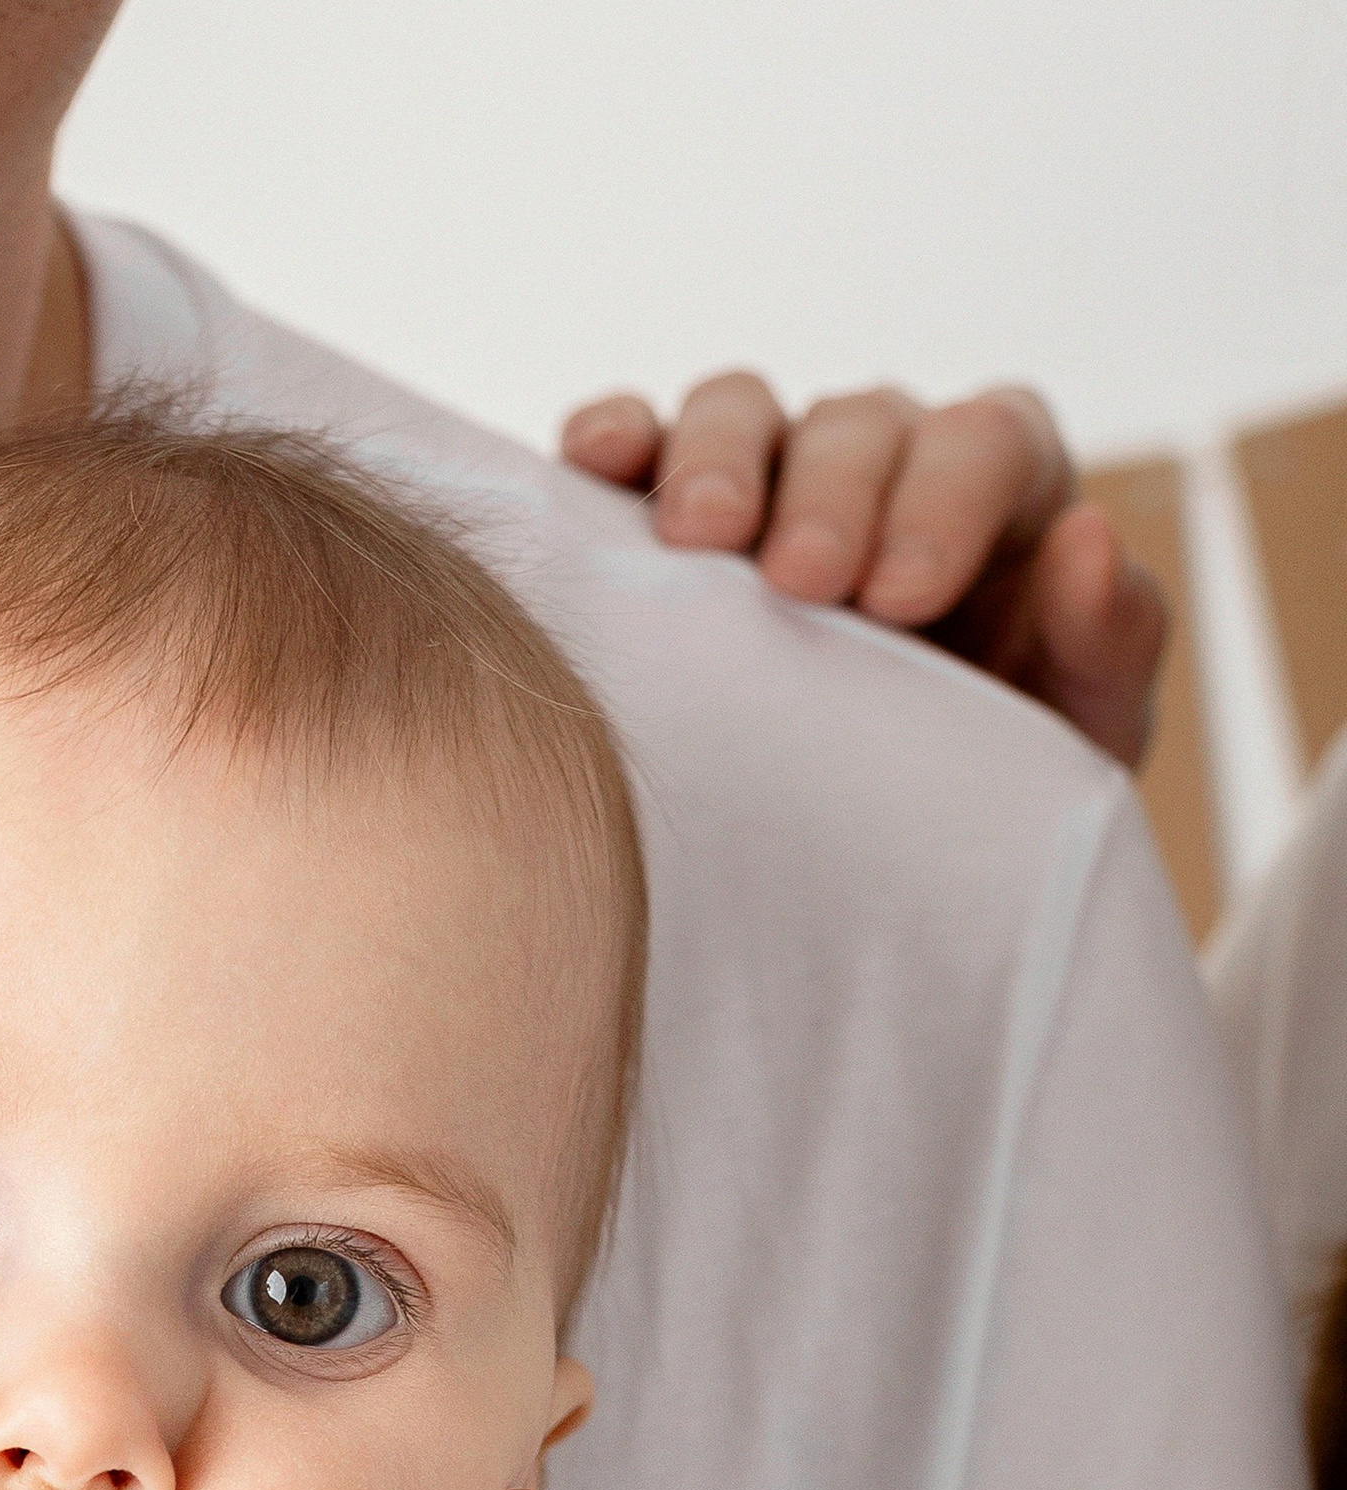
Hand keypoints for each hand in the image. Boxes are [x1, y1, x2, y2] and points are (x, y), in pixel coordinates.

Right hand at [560, 373, 1167, 769]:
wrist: (878, 861)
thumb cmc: (988, 786)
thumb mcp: (1081, 738)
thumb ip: (1110, 641)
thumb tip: (1089, 541)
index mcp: (998, 493)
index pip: (983, 441)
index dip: (944, 499)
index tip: (904, 598)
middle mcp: (882, 465)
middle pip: (854, 422)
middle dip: (829, 493)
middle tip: (801, 583)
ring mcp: (767, 483)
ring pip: (738, 412)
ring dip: (712, 462)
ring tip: (693, 539)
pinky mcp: (666, 523)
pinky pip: (634, 449)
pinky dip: (610, 442)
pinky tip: (594, 466)